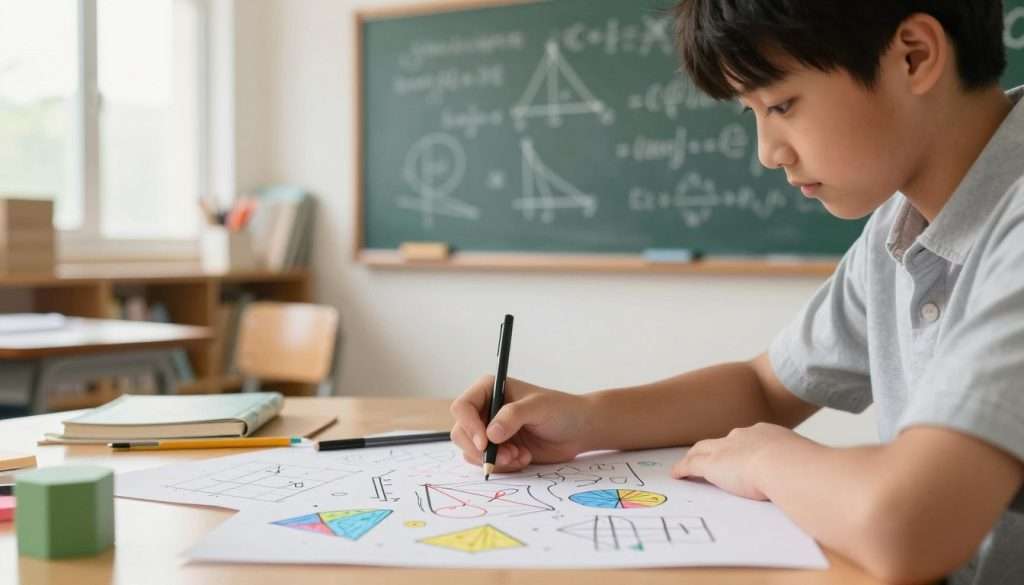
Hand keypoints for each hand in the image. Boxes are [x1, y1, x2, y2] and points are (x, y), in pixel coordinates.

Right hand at [449, 376, 591, 472]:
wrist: (578, 431)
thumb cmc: (561, 410)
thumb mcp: (538, 407)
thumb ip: (513, 416)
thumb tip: (490, 433)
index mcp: (489, 389)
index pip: (463, 407)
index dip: (469, 426)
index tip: (486, 443)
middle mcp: (485, 410)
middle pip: (461, 432)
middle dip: (482, 449)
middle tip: (507, 456)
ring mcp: (490, 431)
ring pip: (471, 451)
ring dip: (494, 459)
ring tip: (520, 455)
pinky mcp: (498, 449)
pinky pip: (487, 463)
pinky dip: (503, 466)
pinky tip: (523, 458)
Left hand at [671, 422, 802, 500]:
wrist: (785, 465)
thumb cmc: (801, 468)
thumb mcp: (802, 463)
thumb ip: (799, 469)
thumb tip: (811, 479)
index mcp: (767, 434)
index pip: (748, 439)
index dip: (741, 447)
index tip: (740, 453)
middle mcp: (743, 436)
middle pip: (722, 441)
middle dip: (714, 448)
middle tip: (708, 455)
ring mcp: (725, 448)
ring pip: (702, 450)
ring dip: (694, 456)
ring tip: (686, 463)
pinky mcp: (711, 464)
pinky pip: (691, 465)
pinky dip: (682, 469)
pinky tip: (676, 475)